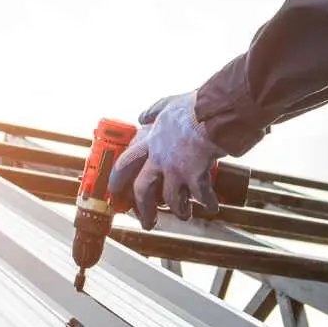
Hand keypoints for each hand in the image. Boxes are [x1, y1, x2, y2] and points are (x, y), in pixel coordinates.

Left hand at [109, 91, 226, 230]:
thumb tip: (142, 116)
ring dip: (178, 210)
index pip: (126, 163)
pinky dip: (208, 204)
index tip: (114, 190)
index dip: (117, 179)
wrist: (213, 112)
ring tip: (184, 215)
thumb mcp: (167, 104)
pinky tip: (212, 207)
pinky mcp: (196, 176)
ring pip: (171, 199)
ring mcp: (177, 169)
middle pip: (143, 190)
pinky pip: (201, 197)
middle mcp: (160, 159)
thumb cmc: (193, 107)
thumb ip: (154, 111)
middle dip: (144, 209)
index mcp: (151, 142)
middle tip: (147, 222)